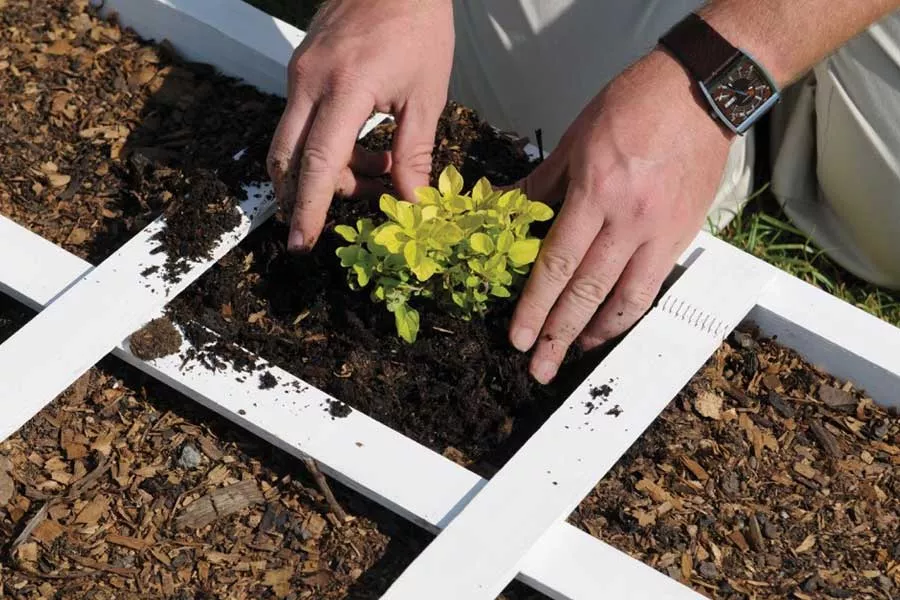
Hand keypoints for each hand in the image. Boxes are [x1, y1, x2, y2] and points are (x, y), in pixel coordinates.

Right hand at [267, 0, 454, 251]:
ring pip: (293, 144)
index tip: (302, 243)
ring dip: (328, 173)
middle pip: (290, 159)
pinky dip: (327, 147)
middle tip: (341, 215)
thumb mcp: (427, 96)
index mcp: (345, 88)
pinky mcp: (300, 69)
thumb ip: (414, 154)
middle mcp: (310, 82)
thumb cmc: (419, 27)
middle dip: (307, 198)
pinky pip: (302, 122)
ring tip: (378, 170)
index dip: (310, 208)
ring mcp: (299, 74)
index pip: (319, 162)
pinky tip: (367, 146)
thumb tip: (412, 203)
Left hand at [508, 48, 734, 383]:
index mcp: (596, 192)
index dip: (535, 305)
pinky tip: (607, 325)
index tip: (519, 337)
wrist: (700, 93)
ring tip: (571, 354)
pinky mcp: (682, 237)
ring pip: (624, 299)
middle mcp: (628, 220)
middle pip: (587, 291)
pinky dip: (627, 313)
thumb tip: (502, 210)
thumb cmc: (632, 106)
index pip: (558, 263)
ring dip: (594, 334)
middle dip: (558, 334)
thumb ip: (539, 184)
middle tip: (537, 367)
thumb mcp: (574, 139)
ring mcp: (659, 232)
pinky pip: (651, 286)